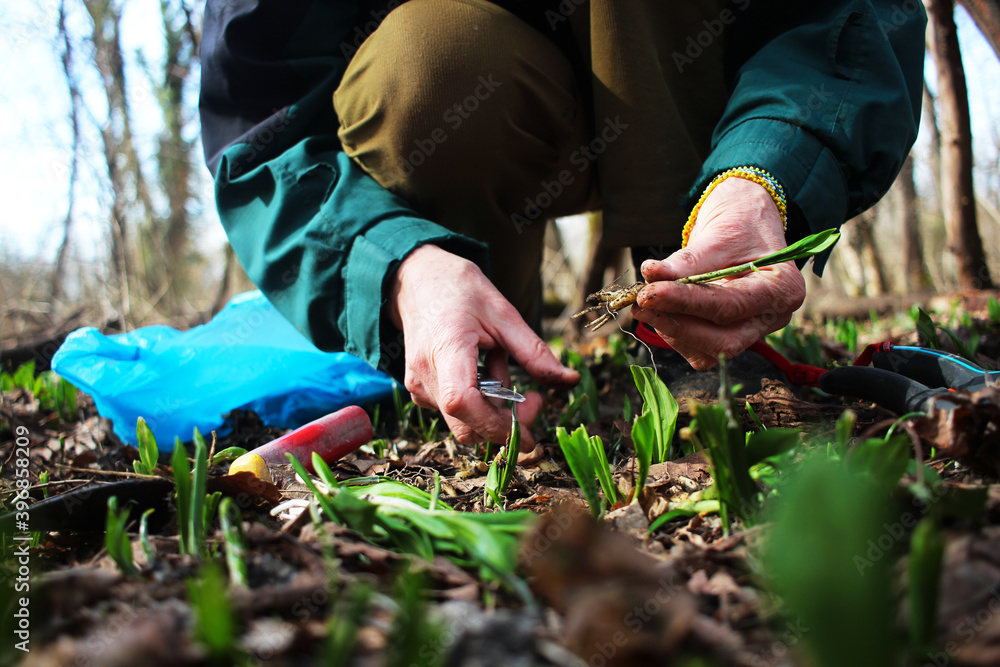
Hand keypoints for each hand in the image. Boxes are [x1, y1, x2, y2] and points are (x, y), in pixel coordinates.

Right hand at [387, 245, 578, 449]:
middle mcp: (425, 374)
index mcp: (445, 349)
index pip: (463, 403)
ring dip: (495, 406)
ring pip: (465, 421)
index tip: (528, 435)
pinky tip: (482, 367)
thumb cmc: (460, 290)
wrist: (416, 281)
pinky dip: (480, 399)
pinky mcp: (419, 391)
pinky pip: (455, 411)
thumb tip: (570, 380)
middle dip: (506, 423)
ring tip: (499, 361)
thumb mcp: (504, 314)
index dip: (496, 426)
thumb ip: (535, 353)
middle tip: (536, 398)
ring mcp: (418, 386)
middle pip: (466, 425)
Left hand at [631, 177, 805, 369]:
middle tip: (641, 303)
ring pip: (709, 351)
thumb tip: (651, 274)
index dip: (685, 303)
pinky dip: (676, 332)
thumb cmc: (740, 222)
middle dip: (678, 325)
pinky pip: (700, 349)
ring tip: (646, 303)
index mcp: (782, 289)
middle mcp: (772, 316)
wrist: (746, 219)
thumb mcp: (717, 235)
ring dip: (672, 330)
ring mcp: (753, 330)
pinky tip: (660, 310)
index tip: (650, 293)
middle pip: (723, 341)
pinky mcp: (730, 334)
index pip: (729, 307)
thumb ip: (687, 262)